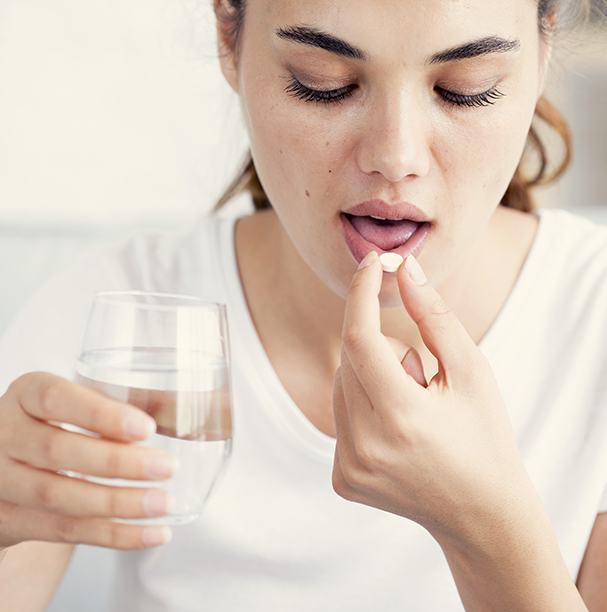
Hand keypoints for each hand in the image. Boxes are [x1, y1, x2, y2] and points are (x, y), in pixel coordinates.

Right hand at [0, 372, 177, 550]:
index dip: (101, 414)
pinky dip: (114, 535)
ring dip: (119, 504)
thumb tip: (175, 411)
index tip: (146, 427)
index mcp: (27, 394)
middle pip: (57, 450)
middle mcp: (3, 435)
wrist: (8, 467)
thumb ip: (117, 404)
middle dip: (118, 463)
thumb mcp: (77, 403)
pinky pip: (64, 531)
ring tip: (164, 503)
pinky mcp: (9, 521)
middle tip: (168, 467)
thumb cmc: (59, 424)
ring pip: (59, 497)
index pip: (56, 398)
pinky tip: (152, 533)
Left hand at [331, 251, 536, 548]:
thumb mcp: (472, 372)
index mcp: (401, 418)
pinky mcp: (341, 478)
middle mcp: (365, 446)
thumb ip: (434, 317)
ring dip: (371, 379)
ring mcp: (349, 467)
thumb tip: (404, 269)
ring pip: (341, 385)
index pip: (359, 338)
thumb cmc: (484, 436)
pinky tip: (397, 432)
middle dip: (382, 349)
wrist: (481, 514)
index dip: (361, 293)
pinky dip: (363, 407)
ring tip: (412, 410)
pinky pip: (339, 416)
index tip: (372, 263)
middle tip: (421, 378)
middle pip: (350, 359)